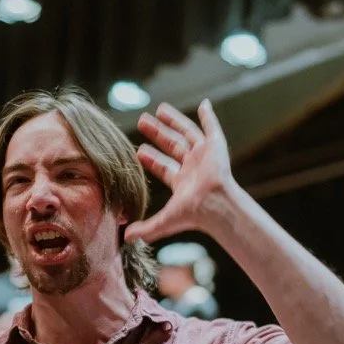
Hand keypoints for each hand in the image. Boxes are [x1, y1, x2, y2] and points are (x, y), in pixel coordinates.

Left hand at [127, 99, 235, 243]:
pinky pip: (212, 127)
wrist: (214, 205)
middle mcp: (193, 167)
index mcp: (182, 182)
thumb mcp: (164, 221)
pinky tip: (203, 104)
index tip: (138, 150)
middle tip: (142, 121)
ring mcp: (205, 156)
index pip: (163, 167)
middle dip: (157, 134)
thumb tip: (126, 238)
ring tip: (160, 109)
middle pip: (172, 145)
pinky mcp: (216, 147)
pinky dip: (209, 116)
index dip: (151, 159)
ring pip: (187, 133)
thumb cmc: (193, 214)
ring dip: (174, 121)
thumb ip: (146, 229)